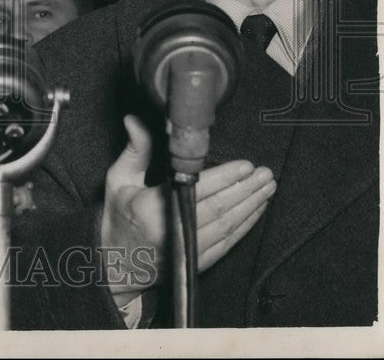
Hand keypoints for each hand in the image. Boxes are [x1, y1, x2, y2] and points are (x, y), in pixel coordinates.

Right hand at [100, 114, 275, 303]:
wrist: (116, 264)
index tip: (245, 165)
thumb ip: (135, 150)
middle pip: (219, 208)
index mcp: (150, 209)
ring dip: (251, 206)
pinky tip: (257, 211)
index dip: (225, 177)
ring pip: (228, 226)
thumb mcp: (118, 180)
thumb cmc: (117, 217)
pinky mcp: (197, 263)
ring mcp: (186, 251)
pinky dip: (245, 226)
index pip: (196, 189)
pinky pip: (228, 243)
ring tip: (267, 188)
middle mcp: (172, 232)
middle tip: (266, 174)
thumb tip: (135, 119)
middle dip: (246, 190)